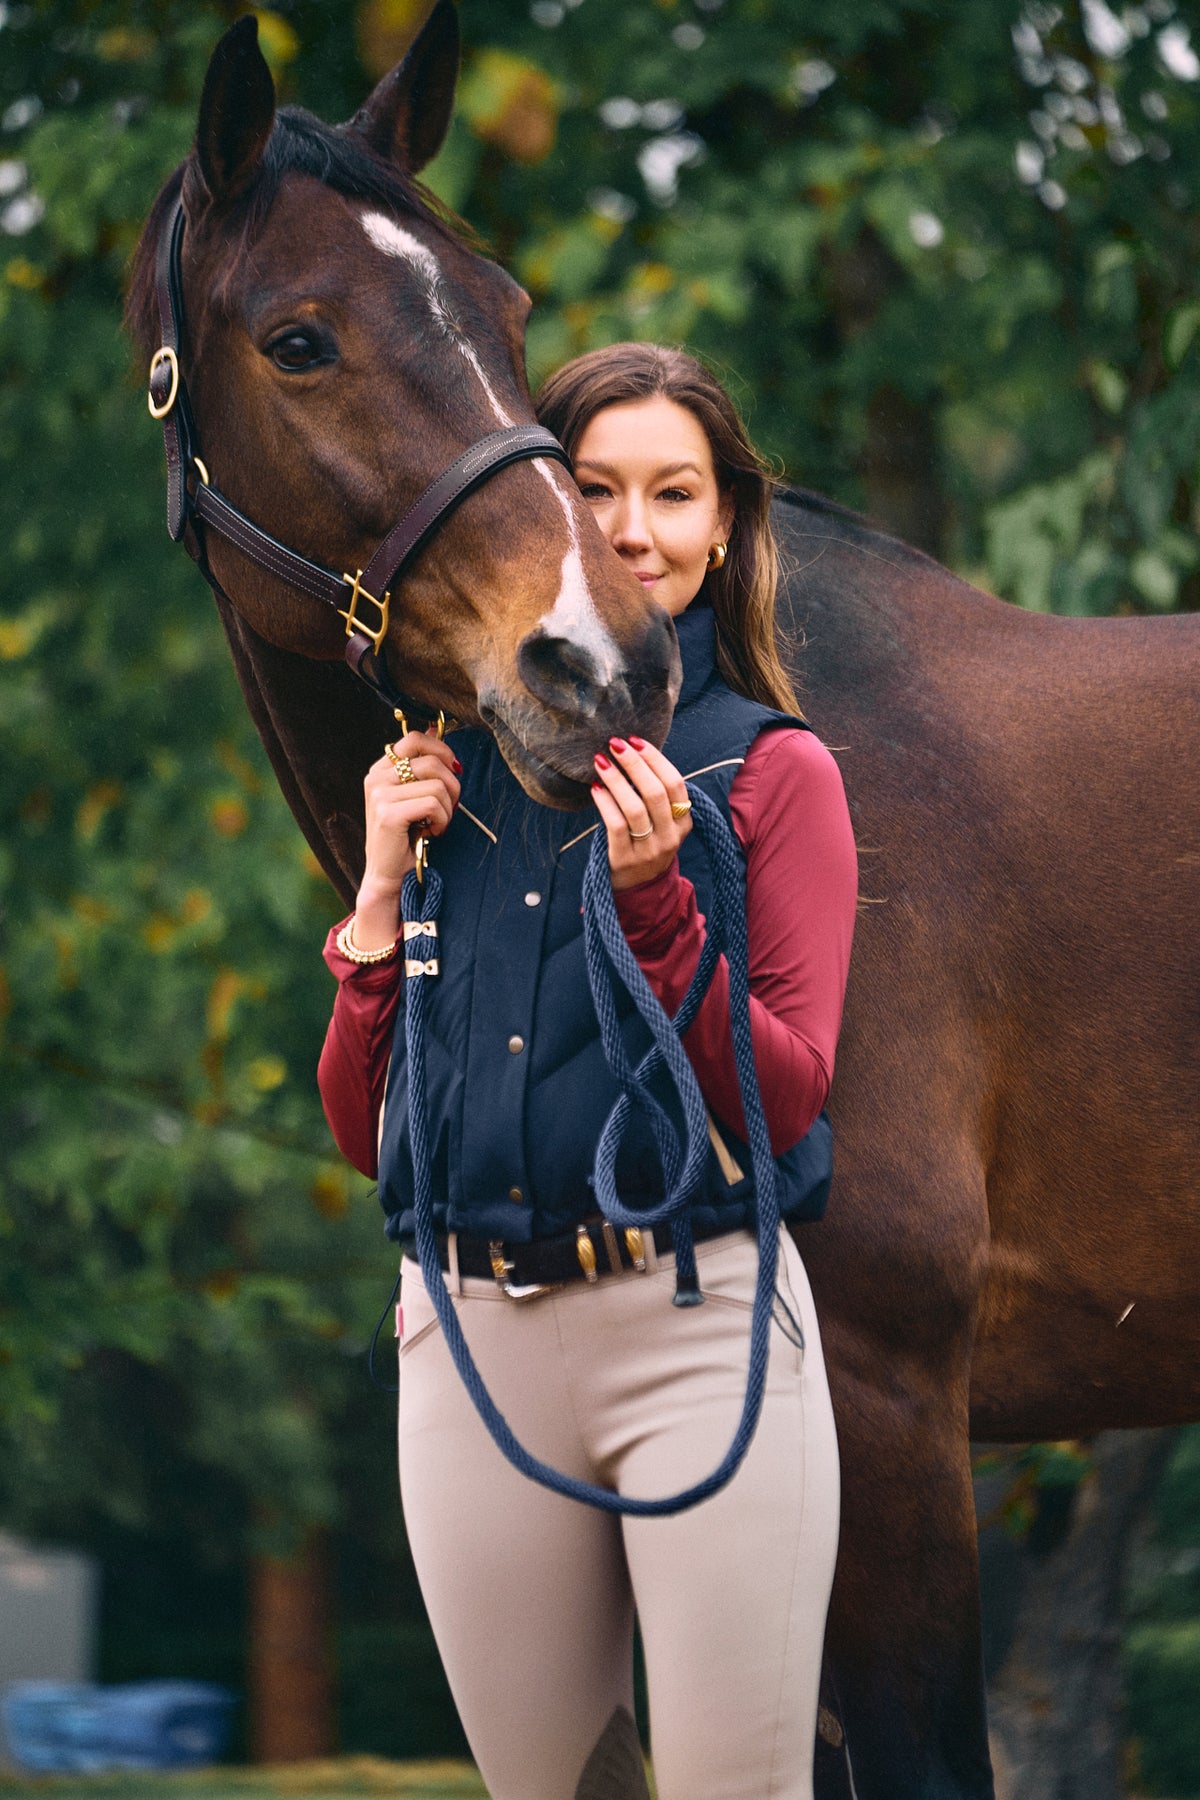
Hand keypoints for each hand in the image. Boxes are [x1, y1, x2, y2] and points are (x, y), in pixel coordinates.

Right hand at [353, 731, 460, 948]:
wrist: (389, 874)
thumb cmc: (407, 835)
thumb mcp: (415, 794)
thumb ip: (422, 765)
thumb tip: (437, 727)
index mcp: (381, 769)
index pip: (415, 738)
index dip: (442, 750)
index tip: (454, 771)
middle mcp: (376, 778)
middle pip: (433, 762)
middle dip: (452, 786)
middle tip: (448, 807)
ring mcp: (379, 794)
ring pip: (437, 784)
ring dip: (448, 808)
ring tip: (436, 823)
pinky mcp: (388, 813)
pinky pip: (433, 803)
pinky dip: (442, 820)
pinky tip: (432, 832)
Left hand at [591, 735, 691, 891]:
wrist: (638, 888)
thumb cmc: (646, 842)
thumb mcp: (662, 822)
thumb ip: (656, 794)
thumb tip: (633, 751)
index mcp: (683, 822)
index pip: (675, 784)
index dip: (656, 759)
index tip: (635, 740)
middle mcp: (670, 837)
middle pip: (656, 793)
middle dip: (635, 764)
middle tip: (615, 744)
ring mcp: (649, 850)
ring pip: (635, 808)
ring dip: (617, 780)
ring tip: (601, 761)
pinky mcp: (626, 859)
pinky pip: (616, 826)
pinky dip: (605, 803)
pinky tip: (595, 788)